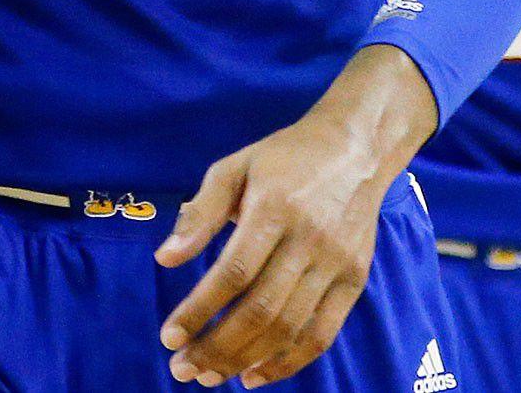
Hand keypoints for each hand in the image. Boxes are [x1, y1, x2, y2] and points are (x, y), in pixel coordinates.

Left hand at [153, 85, 419, 386]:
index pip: (233, 273)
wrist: (356, 149)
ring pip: (289, 328)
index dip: (199, 310)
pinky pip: (322, 333)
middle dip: (217, 347)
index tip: (170, 336)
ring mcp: (336, 264)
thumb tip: (165, 259)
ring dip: (246, 360)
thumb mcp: (234, 168)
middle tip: (183, 368)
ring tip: (210, 376)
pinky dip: (289, 361)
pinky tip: (255, 375)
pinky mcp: (354, 280)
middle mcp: (308, 240)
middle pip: (260, 309)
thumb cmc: (283, 158)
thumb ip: (200, 214)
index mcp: (274, 208)